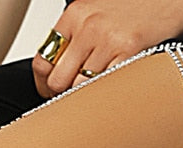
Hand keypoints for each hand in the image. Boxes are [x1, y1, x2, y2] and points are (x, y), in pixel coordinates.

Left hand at [32, 0, 182, 96]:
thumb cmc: (140, 10)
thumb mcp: (99, 14)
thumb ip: (77, 40)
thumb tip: (58, 77)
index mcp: (76, 14)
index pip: (42, 62)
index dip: (44, 85)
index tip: (53, 95)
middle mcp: (88, 25)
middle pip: (57, 81)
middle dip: (63, 97)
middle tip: (76, 102)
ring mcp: (108, 39)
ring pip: (80, 90)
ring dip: (87, 100)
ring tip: (99, 98)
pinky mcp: (130, 52)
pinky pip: (105, 89)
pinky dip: (106, 98)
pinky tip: (113, 96)